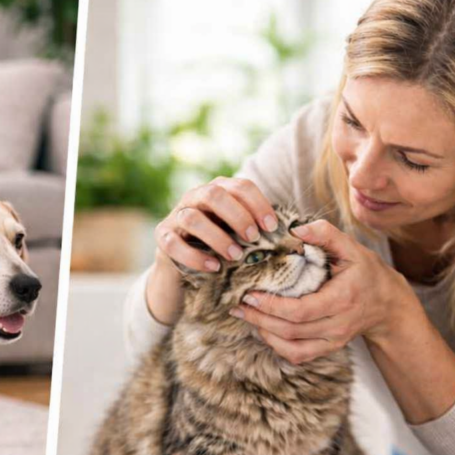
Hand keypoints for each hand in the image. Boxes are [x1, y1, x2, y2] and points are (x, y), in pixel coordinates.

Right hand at [154, 176, 279, 272]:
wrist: (182, 268)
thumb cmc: (219, 247)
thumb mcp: (237, 233)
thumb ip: (255, 227)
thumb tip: (292, 233)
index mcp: (216, 191)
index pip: (239, 186)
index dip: (258, 204)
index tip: (272, 227)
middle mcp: (193, 198)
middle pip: (213, 194)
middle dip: (237, 216)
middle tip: (254, 238)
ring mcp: (175, 217)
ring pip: (192, 218)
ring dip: (217, 237)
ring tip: (235, 256)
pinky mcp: (162, 238)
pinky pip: (174, 244)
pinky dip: (196, 257)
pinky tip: (214, 268)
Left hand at [230, 219, 412, 363]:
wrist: (387, 303)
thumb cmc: (366, 272)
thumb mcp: (351, 247)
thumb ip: (325, 234)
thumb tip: (296, 229)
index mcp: (342, 299)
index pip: (300, 311)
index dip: (272, 306)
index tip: (250, 293)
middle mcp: (338, 324)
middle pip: (291, 330)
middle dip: (260, 318)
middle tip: (238, 304)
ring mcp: (334, 340)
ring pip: (291, 346)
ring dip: (264, 332)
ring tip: (245, 314)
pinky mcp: (328, 348)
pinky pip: (298, 355)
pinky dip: (276, 346)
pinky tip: (263, 329)